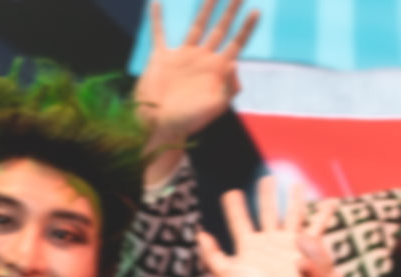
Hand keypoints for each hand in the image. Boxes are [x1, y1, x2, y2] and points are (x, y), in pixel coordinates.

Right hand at [135, 0, 259, 173]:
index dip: (247, 28)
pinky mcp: (162, 58)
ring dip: (206, 8)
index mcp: (216, 70)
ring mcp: (182, 57)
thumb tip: (235, 62)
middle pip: (221, 29)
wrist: (157, 127)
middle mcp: (202, 59)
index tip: (256, 12)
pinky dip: (157, 19)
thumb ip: (229, 87)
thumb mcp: (215, 108)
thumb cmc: (187, 122)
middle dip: (231, 11)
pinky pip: (159, 34)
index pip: (236, 43)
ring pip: (197, 26)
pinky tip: (156, 3)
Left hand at [197, 179, 333, 276]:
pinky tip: (331, 201)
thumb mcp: (227, 274)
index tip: (230, 193)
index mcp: (249, 246)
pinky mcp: (303, 247)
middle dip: (267, 195)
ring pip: (292, 214)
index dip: (234, 207)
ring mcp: (286, 243)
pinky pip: (316, 227)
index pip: (240, 221)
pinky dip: (324, 214)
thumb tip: (200, 234)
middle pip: (268, 211)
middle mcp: (268, 241)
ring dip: (294, 199)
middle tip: (267, 178)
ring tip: (296, 184)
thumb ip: (213, 255)